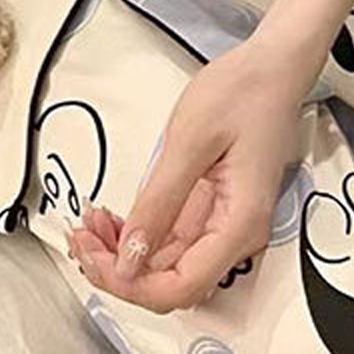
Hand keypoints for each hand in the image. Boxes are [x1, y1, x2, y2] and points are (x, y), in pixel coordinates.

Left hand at [67, 38, 309, 312]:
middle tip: (81, 239)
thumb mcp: (190, 141)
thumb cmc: (244, 92)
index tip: (95, 259)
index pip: (180, 287)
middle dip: (119, 271)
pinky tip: (112, 219)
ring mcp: (225, 224)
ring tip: (89, 226)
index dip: (131, 284)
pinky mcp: (214, 211)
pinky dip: (138, 235)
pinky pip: (172, 241)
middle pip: (172, 284)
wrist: (273, 67)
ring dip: (124, 255)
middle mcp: (237, 234)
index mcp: (240, 223)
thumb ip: (159, 203)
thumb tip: (129, 256)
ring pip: (168, 266)